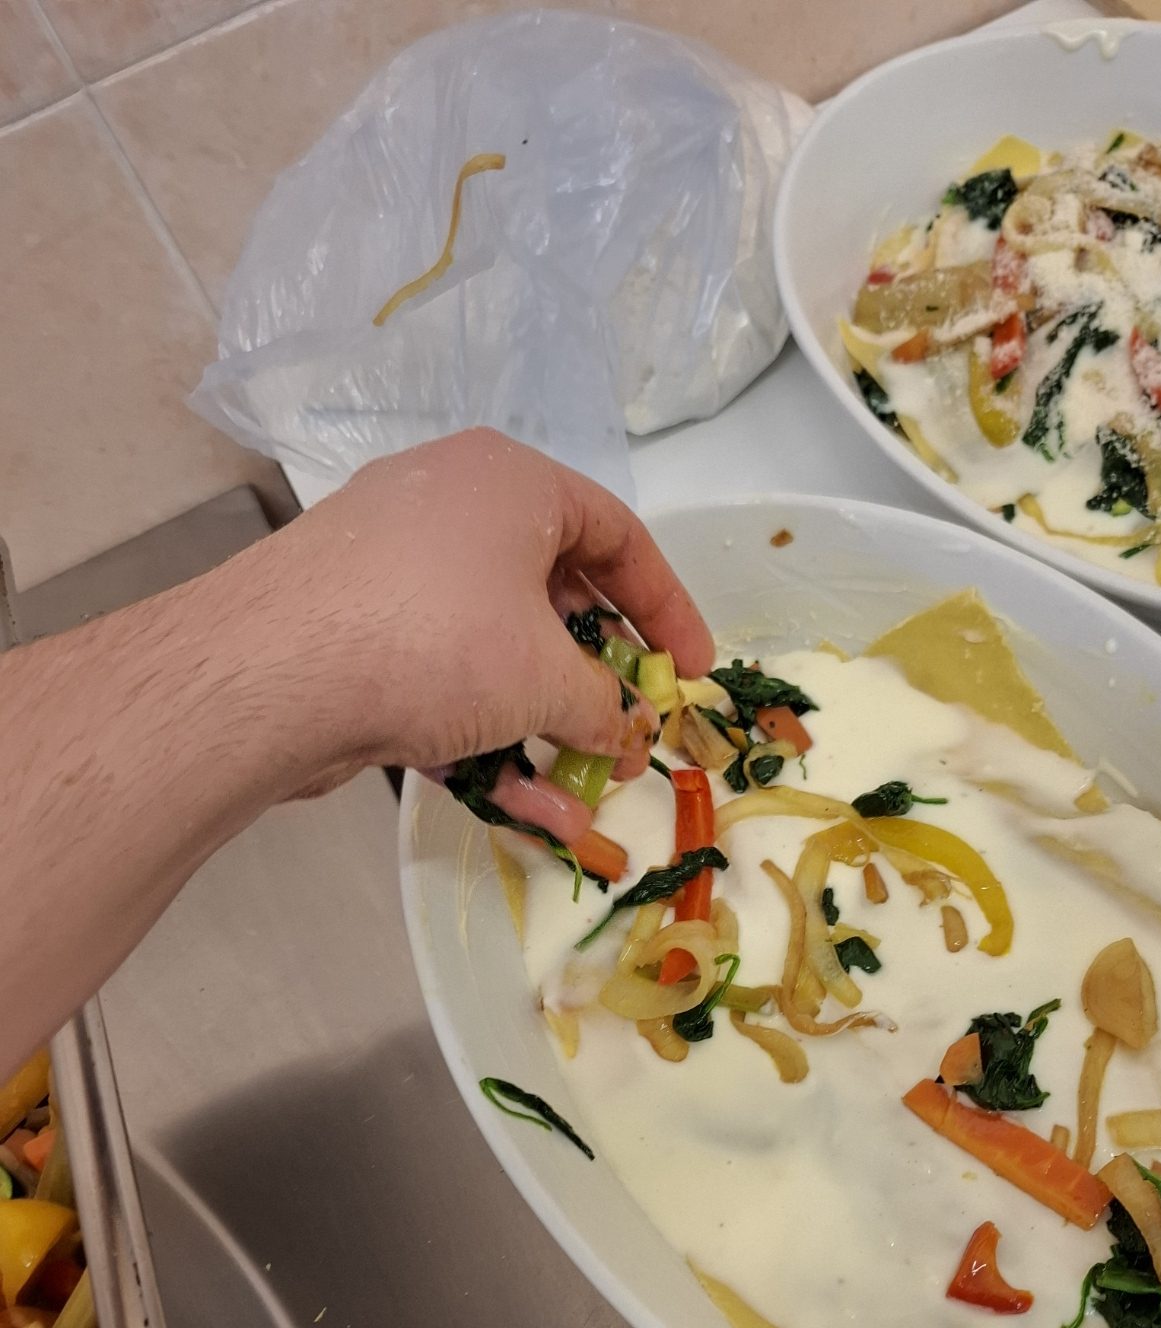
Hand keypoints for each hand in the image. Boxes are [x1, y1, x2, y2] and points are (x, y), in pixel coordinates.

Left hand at [250, 430, 713, 836]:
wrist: (267, 675)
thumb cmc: (435, 642)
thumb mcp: (546, 680)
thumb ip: (602, 705)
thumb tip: (623, 732)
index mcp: (510, 483)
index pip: (618, 535)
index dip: (668, 610)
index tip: (694, 673)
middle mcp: (452, 509)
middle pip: (554, 596)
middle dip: (599, 684)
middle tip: (632, 735)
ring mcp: (395, 572)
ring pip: (496, 652)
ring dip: (547, 731)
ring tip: (585, 799)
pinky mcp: (353, 634)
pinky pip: (443, 683)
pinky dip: (486, 740)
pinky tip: (529, 813)